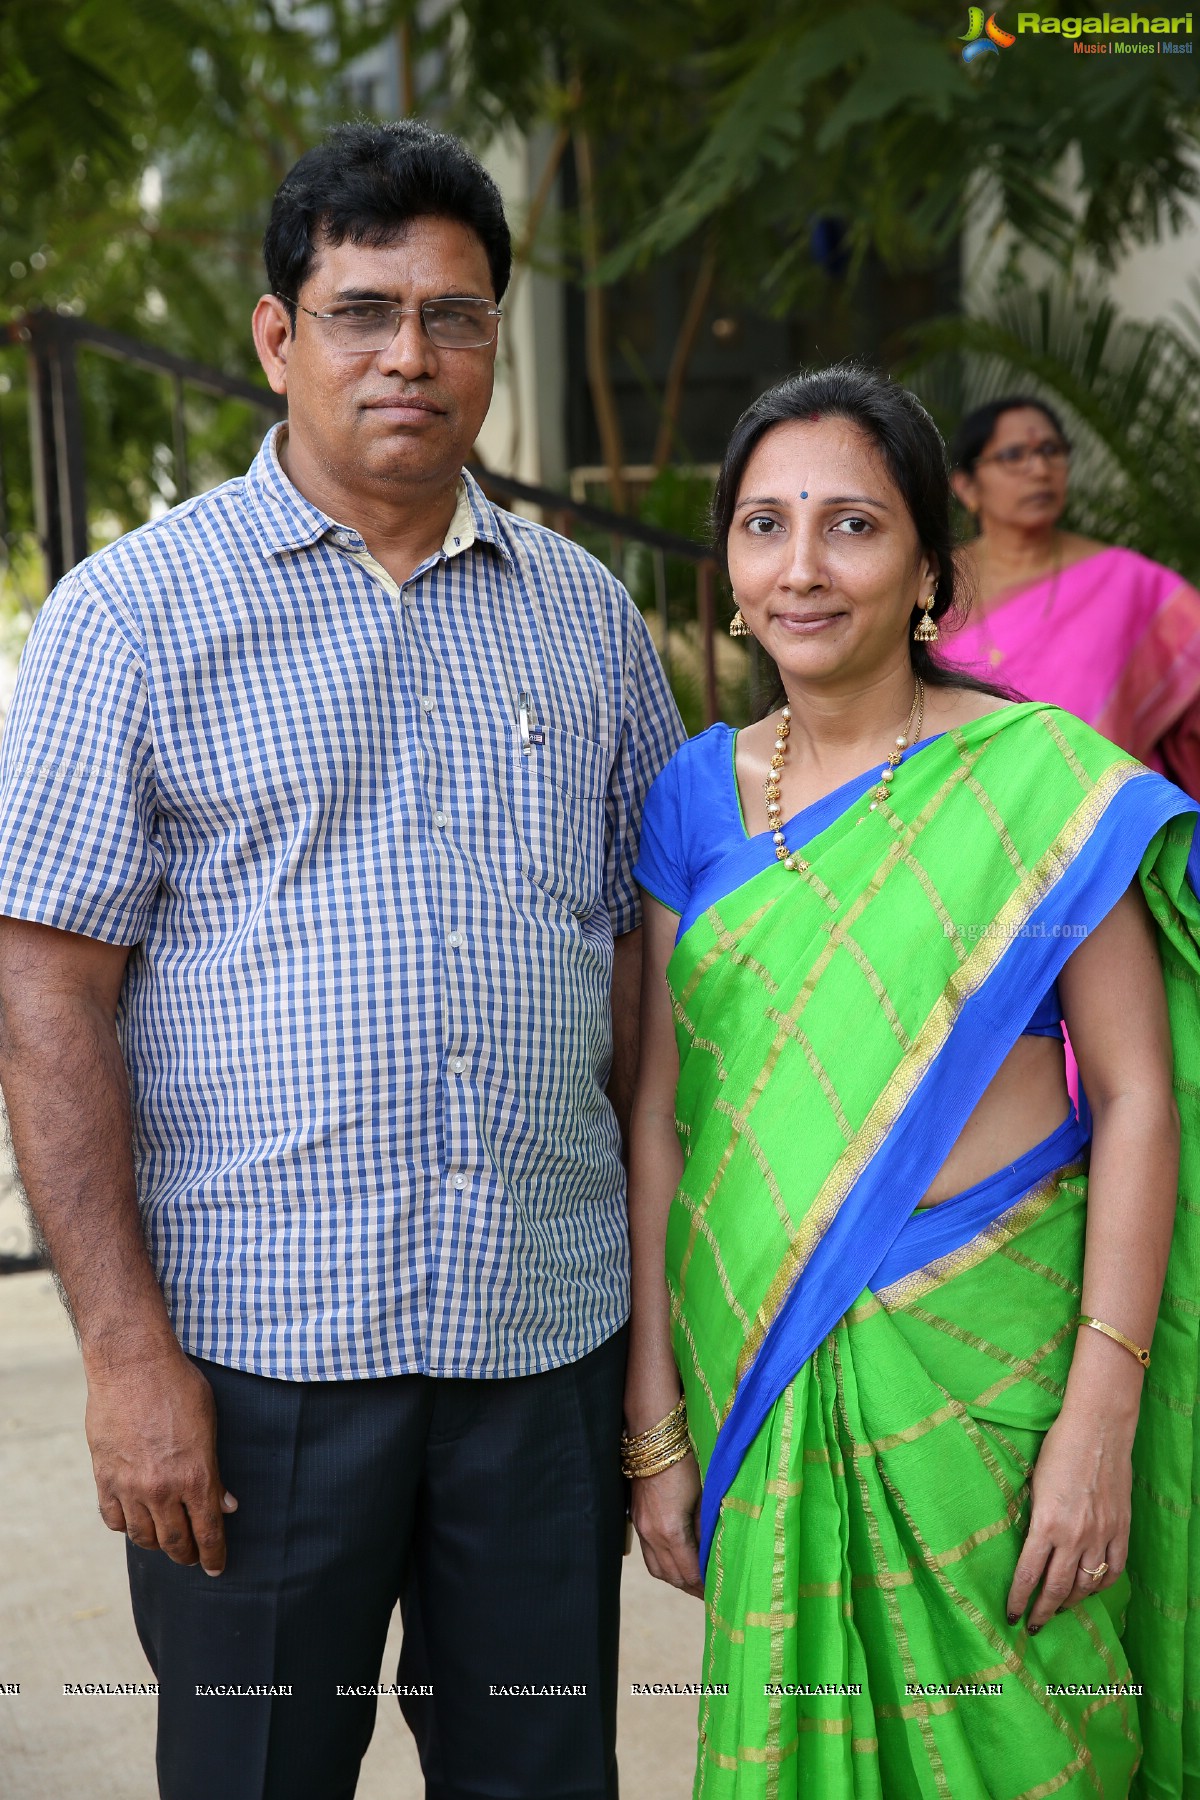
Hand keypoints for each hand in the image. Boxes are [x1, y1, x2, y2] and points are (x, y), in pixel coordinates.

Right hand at [84, 1345, 236, 1575]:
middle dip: (187, 1555)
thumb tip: (226, 1504)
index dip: (214, 1554)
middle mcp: (162, 1489)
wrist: (132, 1365)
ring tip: (165, 1541)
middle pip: (175, 1542)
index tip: (216, 1567)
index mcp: (195, 1475)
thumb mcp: (210, 1423)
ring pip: (142, 1537)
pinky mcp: (104, 1478)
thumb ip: (216, 1469)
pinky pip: (113, 1519)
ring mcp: (130, 1486)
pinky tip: (135, 1521)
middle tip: (193, 1558)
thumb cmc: (178, 1386)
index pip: (207, 1531)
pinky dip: (126, 1526)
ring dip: (157, 1544)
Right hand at [630, 1453, 703, 1598]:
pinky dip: (663, 1565)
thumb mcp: (702, 1496)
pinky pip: (648, 1555)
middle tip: (708, 1594)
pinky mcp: (636, 1520)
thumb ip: (705, 1527)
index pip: (689, 1571)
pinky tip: (675, 1562)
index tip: (717, 1591)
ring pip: (657, 1569)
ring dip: (675, 1579)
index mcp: (671, 1530)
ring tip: (692, 1583)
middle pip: (672, 1576)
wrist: (654, 1439)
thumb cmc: (683, 1462)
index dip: (703, 1584)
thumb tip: (712, 1550)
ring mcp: (641, 1528)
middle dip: (691, 1587)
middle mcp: (652, 1534)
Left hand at [1006, 1404, 1132, 1631]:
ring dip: (1070, 1602)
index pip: (1029, 1574)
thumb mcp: (1034, 1484)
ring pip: (1085, 1584)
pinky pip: (1113, 1569)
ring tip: (1059, 1610)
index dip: (1018, 1599)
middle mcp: (1074, 1536)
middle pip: (1057, 1588)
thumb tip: (1028, 1545)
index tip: (1011, 1615)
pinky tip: (1090, 1590)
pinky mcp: (1121, 1530)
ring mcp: (1101, 1535)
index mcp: (1046, 1524)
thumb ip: (1034, 1518)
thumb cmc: (1058, 1449)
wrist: (1098, 1430)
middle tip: (1034, 1625)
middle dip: (1043, 1611)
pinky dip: (1101, 1586)